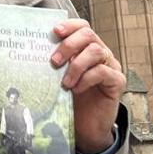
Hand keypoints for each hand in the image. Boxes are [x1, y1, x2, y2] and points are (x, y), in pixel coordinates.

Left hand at [50, 19, 124, 153]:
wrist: (87, 127)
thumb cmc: (73, 100)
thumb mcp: (61, 78)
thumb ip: (56, 64)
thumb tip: (35, 51)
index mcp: (87, 48)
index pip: (82, 27)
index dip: (70, 26)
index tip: (55, 32)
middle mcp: (101, 53)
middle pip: (88, 35)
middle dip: (69, 45)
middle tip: (54, 62)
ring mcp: (111, 66)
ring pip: (96, 51)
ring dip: (76, 66)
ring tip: (65, 83)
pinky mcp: (117, 81)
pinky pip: (103, 72)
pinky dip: (86, 79)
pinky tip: (77, 89)